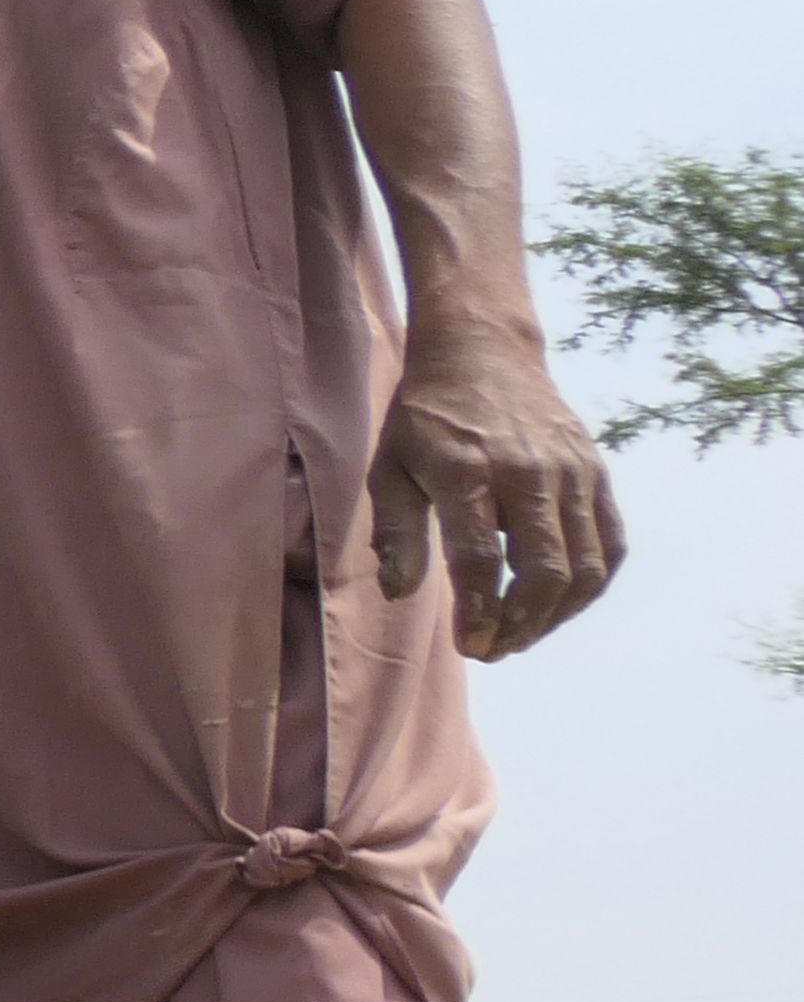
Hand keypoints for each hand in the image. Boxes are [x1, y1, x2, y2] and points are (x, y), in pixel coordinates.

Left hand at [369, 322, 624, 659]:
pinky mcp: (597, 472)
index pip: (482, 560)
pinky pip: (611, 544)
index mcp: (468, 472)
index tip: (470, 646)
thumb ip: (396, 532)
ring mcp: (572, 472)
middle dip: (520, 625)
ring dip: (557, 615)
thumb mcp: (390, 467)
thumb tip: (399, 593)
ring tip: (521, 634)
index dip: (479, 613)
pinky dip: (591, 585)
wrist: (483, 352)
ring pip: (587, 567)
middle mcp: (528, 473)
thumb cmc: (427, 418)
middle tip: (493, 648)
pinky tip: (559, 604)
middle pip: (545, 572)